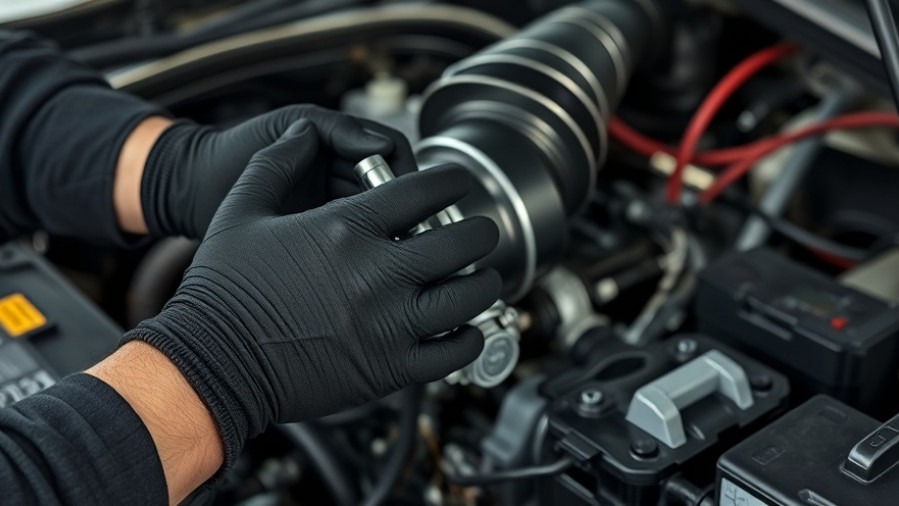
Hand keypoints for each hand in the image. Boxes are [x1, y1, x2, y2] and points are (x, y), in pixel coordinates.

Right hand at [124, 120, 501, 468]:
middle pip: (462, 241)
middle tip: (480, 232)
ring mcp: (388, 324)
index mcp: (345, 229)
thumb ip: (276, 164)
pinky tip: (466, 327)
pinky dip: (471, 336)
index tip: (458, 182)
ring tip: (481, 277)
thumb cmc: (223, 290)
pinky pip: (455, 352)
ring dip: (484, 282)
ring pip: (470, 297)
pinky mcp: (390, 368)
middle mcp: (376, 274)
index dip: (451, 180)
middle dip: (480, 231)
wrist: (212, 363)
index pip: (423, 191)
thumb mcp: (241, 211)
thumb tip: (302, 134)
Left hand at [139, 105, 415, 237]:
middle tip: (401, 230)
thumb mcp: (282, 129)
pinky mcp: (320, 234)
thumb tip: (381, 145)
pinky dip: (362, 249)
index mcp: (339, 143)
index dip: (403, 172)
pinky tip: (362, 262)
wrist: (192, 192)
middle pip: (392, 189)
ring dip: (386, 232)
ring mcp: (333, 204)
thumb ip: (331, 129)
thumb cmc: (230, 152)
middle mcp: (341, 173)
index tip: (404, 194)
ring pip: (378, 217)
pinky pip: (353, 240)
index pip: (392, 152)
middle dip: (400, 207)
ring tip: (386, 251)